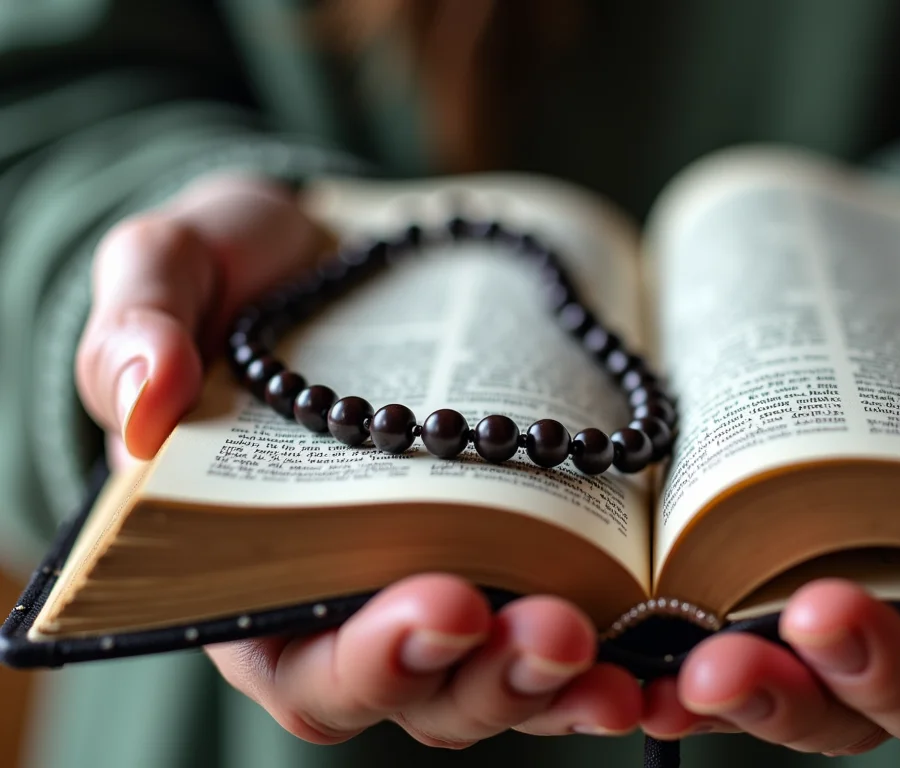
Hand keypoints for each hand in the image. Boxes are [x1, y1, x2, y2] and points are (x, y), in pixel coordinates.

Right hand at [74, 175, 640, 743]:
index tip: (441, 608)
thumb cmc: (243, 277)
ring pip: (505, 679)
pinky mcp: (520, 551)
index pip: (305, 662)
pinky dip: (620, 646)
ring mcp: (448, 584)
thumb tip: (145, 403)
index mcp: (253, 578)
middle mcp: (355, 605)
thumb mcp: (170, 273)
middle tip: (557, 632)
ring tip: (626, 663)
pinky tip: (669, 637)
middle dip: (492, 679)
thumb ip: (139, 326)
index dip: (372, 656)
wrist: (342, 258)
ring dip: (567, 684)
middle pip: (426, 692)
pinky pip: (569, 622)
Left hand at [640, 197, 899, 752]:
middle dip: (781, 693)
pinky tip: (607, 628)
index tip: (829, 610)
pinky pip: (711, 626)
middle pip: (848, 703)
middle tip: (714, 665)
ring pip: (770, 682)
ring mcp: (831, 591)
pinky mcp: (760, 555)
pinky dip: (659, 644)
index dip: (895, 664)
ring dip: (702, 689)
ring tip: (640, 670)